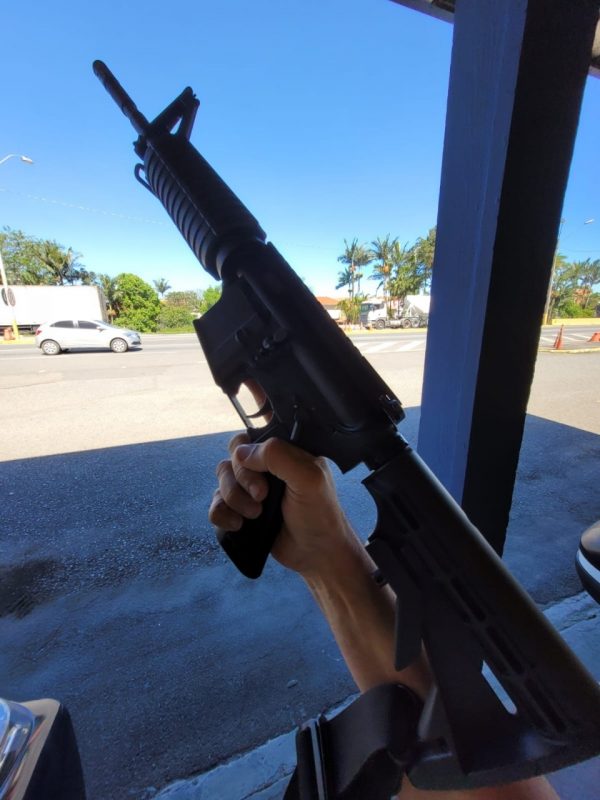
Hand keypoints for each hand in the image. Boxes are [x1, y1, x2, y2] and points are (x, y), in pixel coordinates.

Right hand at [209, 434, 359, 577]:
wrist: (316, 554)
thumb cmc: (320, 514)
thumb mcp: (308, 478)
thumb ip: (278, 456)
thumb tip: (241, 452)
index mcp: (283, 453)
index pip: (252, 436)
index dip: (247, 449)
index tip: (258, 469)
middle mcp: (264, 468)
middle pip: (232, 457)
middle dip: (243, 478)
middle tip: (262, 496)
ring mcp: (250, 490)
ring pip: (222, 480)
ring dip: (234, 498)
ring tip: (255, 514)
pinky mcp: (240, 511)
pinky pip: (215, 504)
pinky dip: (221, 514)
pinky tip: (238, 524)